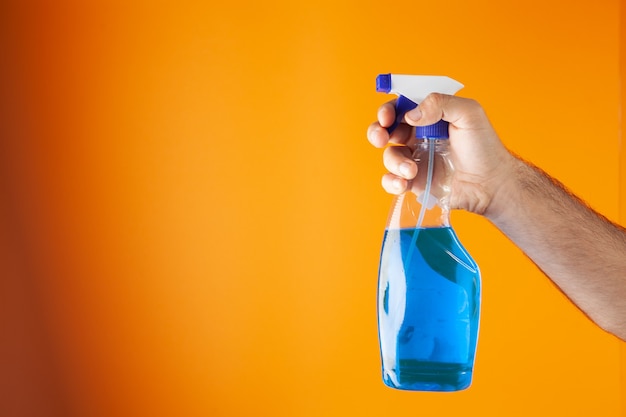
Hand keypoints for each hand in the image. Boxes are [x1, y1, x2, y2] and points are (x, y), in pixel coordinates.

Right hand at [366, 93, 516, 216]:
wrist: (491, 183)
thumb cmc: (484, 147)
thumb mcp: (468, 113)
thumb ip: (440, 103)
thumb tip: (411, 114)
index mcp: (428, 117)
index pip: (400, 108)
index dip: (388, 110)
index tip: (388, 117)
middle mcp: (417, 137)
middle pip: (385, 130)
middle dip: (376, 131)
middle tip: (381, 138)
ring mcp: (414, 160)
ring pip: (389, 156)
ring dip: (395, 161)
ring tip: (412, 170)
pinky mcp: (414, 182)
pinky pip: (392, 180)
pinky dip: (391, 181)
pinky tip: (403, 182)